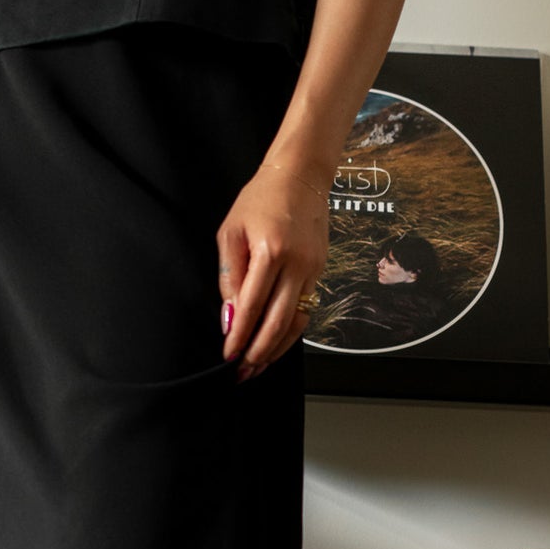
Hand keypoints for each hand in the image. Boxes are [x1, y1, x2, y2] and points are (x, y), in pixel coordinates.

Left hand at [217, 160, 329, 382]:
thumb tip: (229, 316)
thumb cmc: (260, 199)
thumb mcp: (230, 232)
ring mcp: (313, 269)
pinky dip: (290, 331)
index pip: (252, 306)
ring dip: (277, 348)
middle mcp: (297, 264)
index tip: (228, 355)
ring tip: (258, 366)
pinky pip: (306, 309)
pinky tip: (274, 342)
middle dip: (259, 352)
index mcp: (271, 251)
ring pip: (299, 322)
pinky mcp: (321, 271)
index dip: (239, 336)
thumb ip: (229, 276)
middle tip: (243, 372)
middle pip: (280, 322)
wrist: (301, 176)